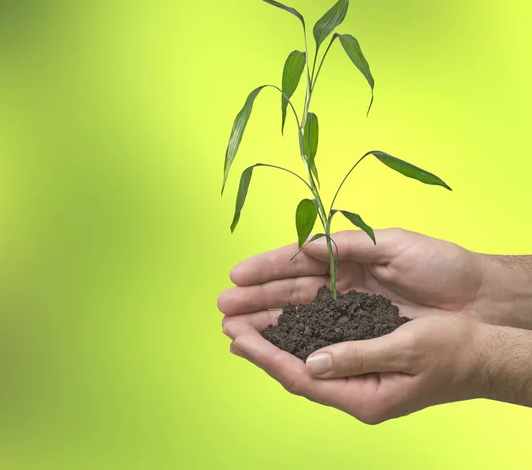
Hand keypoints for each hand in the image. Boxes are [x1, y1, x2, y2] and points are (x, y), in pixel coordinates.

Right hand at [218, 228, 501, 326]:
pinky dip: (295, 341)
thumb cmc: (439, 264)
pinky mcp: (360, 336)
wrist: (477, 298)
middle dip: (255, 298)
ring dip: (266, 321)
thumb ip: (349, 245)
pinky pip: (322, 338)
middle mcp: (340, 285)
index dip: (265, 267)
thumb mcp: (394, 244)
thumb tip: (306, 248)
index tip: (236, 274)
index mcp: (346, 258)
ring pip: (298, 316)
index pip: (296, 261)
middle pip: (289, 291)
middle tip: (223, 306)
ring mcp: (348, 311)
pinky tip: (271, 345)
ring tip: (234, 327)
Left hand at [223, 313, 484, 423]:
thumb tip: (312, 362)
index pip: (301, 377)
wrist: (484, 350)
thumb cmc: (454, 352)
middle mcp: (355, 386)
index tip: (236, 337)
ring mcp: (358, 369)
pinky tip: (283, 317)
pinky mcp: (363, 351)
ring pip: (304, 352)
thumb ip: (358, 358)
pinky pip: (322, 342)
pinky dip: (298, 328)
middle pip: (295, 366)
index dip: (266, 356)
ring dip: (274, 333)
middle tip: (228, 321)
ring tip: (243, 318)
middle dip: (259, 343)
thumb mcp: (406, 352)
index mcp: (364, 395)